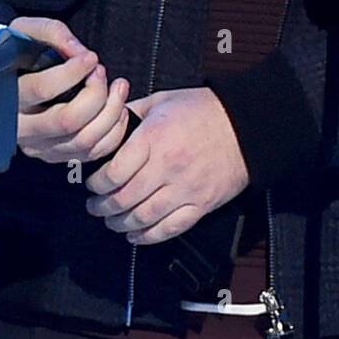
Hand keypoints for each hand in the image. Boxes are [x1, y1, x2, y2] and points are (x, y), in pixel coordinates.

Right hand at [13, 17, 129, 164]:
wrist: (5, 77)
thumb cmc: (18, 52)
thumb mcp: (26, 30)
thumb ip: (52, 33)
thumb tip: (78, 51)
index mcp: (6, 96)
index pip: (43, 89)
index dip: (73, 72)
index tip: (91, 58)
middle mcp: (20, 128)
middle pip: (67, 120)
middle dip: (96, 94)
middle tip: (102, 72)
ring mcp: (38, 147)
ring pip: (83, 140)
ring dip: (111, 111)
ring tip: (118, 87)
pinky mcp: (56, 156)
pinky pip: (93, 153)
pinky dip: (114, 132)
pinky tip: (117, 109)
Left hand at [83, 87, 249, 243]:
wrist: (246, 125)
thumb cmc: (205, 110)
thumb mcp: (162, 100)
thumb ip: (132, 112)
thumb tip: (107, 122)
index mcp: (155, 138)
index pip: (114, 173)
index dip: (97, 183)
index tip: (92, 183)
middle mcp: (168, 166)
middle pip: (124, 199)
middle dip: (102, 207)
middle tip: (95, 206)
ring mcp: (185, 189)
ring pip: (143, 218)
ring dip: (120, 224)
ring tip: (111, 221)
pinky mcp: (201, 205)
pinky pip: (169, 229)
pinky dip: (148, 237)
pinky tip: (136, 235)